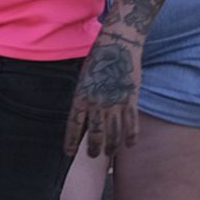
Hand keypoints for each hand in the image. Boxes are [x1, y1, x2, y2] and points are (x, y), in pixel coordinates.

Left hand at [65, 26, 140, 157]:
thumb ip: (83, 99)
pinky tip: (129, 145)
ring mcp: (115, 102)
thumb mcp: (83, 79)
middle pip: (94, 133)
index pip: (73, 125)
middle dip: (93, 148)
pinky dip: (131, 136)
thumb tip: (82, 120)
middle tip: (93, 155)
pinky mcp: (131, 99)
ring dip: (111, 146)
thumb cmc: (98, 60)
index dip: (70, 142)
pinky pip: (131, 124)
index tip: (68, 153)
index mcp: (81, 96)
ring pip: (113, 133)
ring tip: (109, 153)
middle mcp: (97, 102)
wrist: (118, 44)